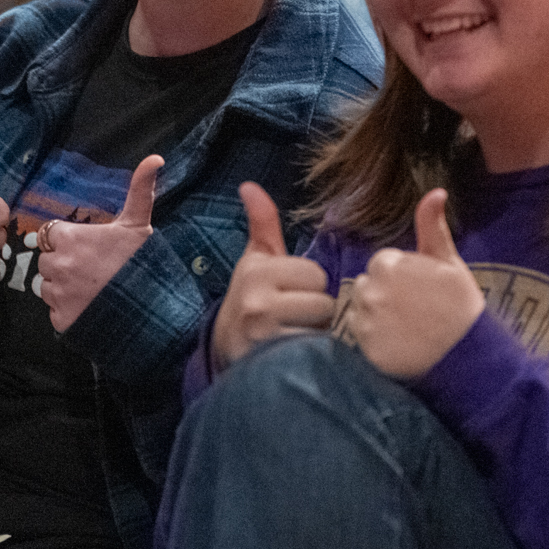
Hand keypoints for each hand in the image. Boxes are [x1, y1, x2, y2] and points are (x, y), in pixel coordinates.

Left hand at [39, 155, 158, 332]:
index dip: (67, 240)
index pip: (50, 234)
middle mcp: (58, 264)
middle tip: (90, 269)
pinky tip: (88, 306)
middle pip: (46, 261)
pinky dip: (67, 310)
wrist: (151, 307)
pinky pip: (54, 311)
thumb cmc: (141, 261)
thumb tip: (156, 157)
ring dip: (62, 287)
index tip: (87, 247)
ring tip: (90, 288)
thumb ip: (139, 189)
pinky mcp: (60, 319)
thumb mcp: (138, 223)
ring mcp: (58, 293)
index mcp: (69, 238)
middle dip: (62, 263)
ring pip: (46, 286)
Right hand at [210, 183, 333, 369]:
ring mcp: (264, 336)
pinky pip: (314, 352)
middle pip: (323, 303)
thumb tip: (249, 185)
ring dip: (315, 334)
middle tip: (295, 317)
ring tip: (295, 333)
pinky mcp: (273, 363)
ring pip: (321, 328)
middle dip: (316, 312)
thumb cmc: (251, 298)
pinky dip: (312, 356)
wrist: (225, 349)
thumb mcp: (256, 261)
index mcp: (258, 271)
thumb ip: (262, 224)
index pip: (316, 274)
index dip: (310, 286)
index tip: (292, 294)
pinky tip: (295, 354)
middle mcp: (258, 302)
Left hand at [340, 189, 483, 379]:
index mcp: (389, 265)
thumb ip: (433, 227)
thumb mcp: (449, 262)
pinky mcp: (365, 348)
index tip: (422, 292)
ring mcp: (366, 321)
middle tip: (416, 312)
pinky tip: (400, 343)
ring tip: (407, 328)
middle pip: (367, 286)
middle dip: (386, 295)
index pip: (382, 265)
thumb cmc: (462, 306)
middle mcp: (371, 291)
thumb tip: (436, 191)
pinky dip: (375, 340)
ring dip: (376, 316)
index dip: (404, 278)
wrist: (470, 357)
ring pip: (360, 310)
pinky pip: (360, 337)